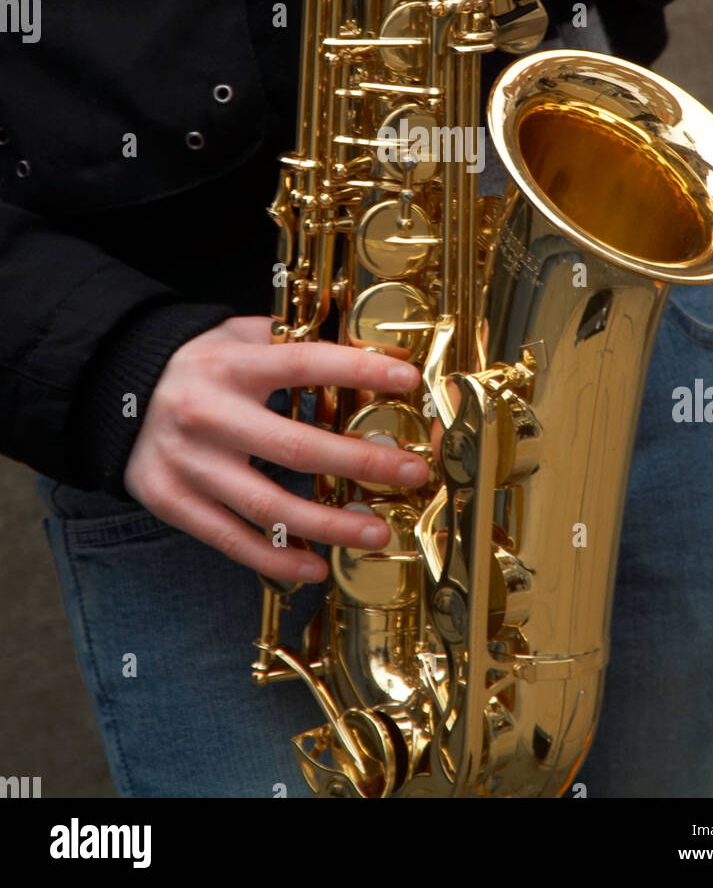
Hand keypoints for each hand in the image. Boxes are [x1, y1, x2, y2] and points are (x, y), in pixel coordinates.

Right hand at [123, 317, 426, 583]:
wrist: (113, 391)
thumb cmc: (197, 364)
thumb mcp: (237, 335)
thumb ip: (291, 344)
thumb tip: (366, 355)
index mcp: (231, 366)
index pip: (304, 364)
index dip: (358, 369)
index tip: (408, 380)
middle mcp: (208, 415)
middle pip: (295, 447)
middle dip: (361, 463)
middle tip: (411, 472)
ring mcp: (189, 464)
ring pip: (268, 507)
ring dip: (329, 525)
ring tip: (376, 532)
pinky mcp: (172, 502)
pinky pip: (231, 540)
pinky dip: (277, 559)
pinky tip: (317, 566)